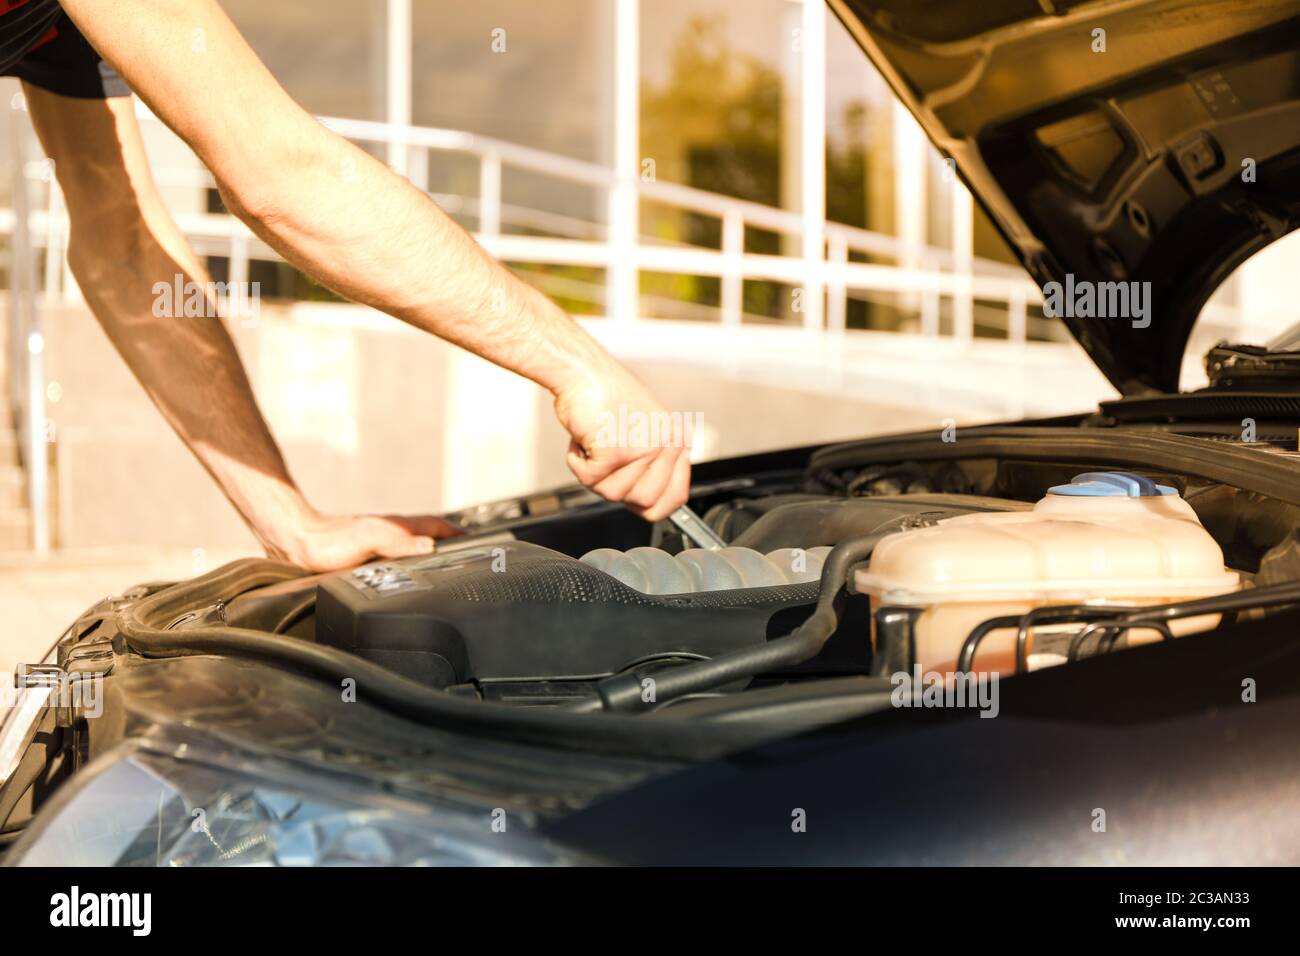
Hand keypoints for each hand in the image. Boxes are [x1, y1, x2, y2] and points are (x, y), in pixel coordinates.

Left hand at [263, 511, 462, 571]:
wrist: (296, 543)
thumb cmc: (327, 543)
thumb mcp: (368, 540)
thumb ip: (399, 541)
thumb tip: (430, 546)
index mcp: (398, 527)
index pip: (439, 527)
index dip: (460, 535)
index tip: (480, 544)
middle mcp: (393, 533)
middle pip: (432, 536)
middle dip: (453, 544)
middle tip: (470, 557)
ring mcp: (381, 543)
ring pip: (417, 547)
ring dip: (434, 554)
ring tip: (447, 568)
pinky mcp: (368, 555)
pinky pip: (400, 558)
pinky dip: (413, 564)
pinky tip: (409, 577)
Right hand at [552, 364, 691, 521]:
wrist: (583, 371)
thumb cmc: (606, 395)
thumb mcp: (644, 429)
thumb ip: (654, 463)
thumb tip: (650, 502)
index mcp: (676, 440)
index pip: (676, 496)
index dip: (654, 505)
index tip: (635, 497)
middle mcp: (665, 445)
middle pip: (645, 502)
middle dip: (618, 488)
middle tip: (606, 463)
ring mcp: (642, 449)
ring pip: (613, 494)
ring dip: (594, 475)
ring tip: (593, 444)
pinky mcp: (615, 452)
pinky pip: (588, 480)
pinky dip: (576, 462)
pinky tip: (581, 439)